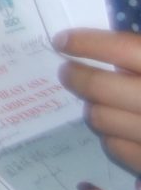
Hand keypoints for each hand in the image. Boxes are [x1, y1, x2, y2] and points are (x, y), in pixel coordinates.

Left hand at [59, 28, 140, 174]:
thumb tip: (121, 48)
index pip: (124, 49)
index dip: (89, 43)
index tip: (64, 40)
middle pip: (101, 88)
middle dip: (77, 77)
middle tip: (68, 71)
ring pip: (102, 119)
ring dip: (94, 108)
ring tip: (96, 101)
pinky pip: (118, 149)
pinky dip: (112, 137)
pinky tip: (119, 130)